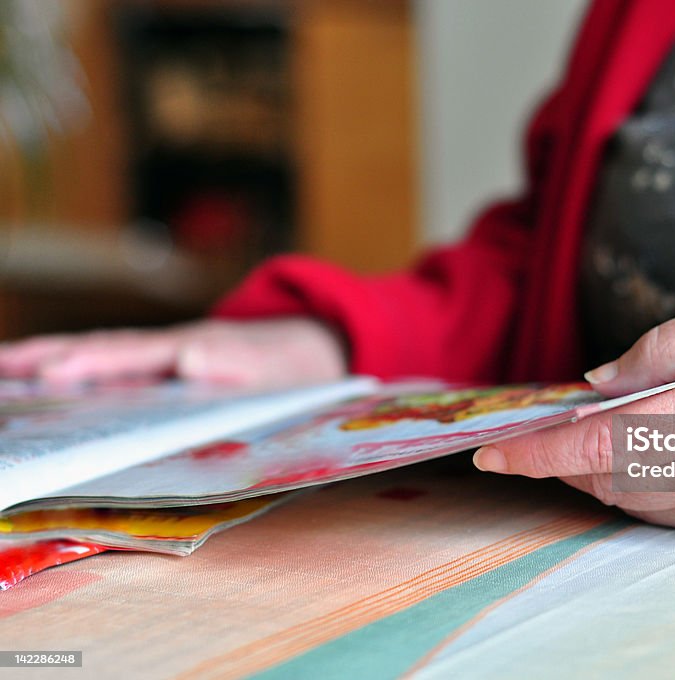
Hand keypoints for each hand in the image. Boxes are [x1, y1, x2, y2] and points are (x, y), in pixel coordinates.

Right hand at [0, 318, 346, 387]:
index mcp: (188, 348)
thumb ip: (236, 360)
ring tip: (0, 371)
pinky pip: (112, 369)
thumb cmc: (291, 362)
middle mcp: (168, 348)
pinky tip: (48, 381)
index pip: (130, 355)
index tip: (47, 373)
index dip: (91, 363)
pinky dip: (75, 369)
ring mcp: (164, 358)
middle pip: (97, 349)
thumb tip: (189, 358)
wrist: (315, 349)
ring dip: (48, 362)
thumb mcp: (272, 363)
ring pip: (98, 356)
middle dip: (44, 358)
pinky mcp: (165, 370)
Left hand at [473, 293, 674, 532]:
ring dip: (596, 474)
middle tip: (538, 432)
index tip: (492, 454)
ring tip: (581, 439)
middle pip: (609, 480)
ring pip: (635, 502)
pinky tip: (633, 456)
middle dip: (563, 459)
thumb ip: (656, 349)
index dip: (538, 452)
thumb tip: (597, 382)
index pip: (599, 444)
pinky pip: (672, 511)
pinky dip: (637, 487)